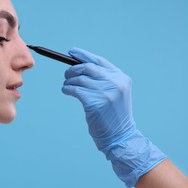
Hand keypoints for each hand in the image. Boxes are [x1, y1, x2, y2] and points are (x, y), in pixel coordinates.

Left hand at [62, 47, 165, 186]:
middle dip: (73, 69)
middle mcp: (115, 83)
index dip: (83, 55)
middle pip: (87, 67)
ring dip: (69, 81)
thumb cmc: (113, 115)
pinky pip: (75, 90)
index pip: (99, 61)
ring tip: (66, 86)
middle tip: (66, 75)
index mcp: (121, 78)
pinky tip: (66, 91)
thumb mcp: (114, 93)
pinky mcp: (95, 103)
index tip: (71, 52)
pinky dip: (67, 88)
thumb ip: (102, 79)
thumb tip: (78, 66)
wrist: (120, 135)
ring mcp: (106, 93)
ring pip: (79, 79)